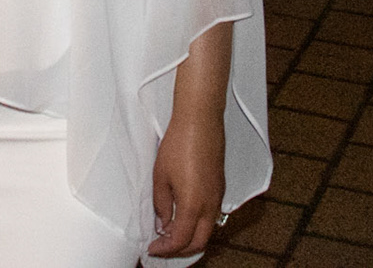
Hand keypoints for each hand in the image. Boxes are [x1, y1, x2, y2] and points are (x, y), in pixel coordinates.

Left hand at [146, 104, 225, 256]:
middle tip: (163, 247)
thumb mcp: (161, 176)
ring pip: (207, 230)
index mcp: (193, 205)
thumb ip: (161, 205)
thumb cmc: (180, 142)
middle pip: (199, 242)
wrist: (200, 121)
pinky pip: (212, 215)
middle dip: (180, 251)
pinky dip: (199, 224)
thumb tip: (163, 222)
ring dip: (191, 237)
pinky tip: (184, 216)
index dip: (165, 249)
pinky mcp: (220, 187)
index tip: (153, 248)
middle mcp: (210, 204)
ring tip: (171, 233)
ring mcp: (217, 196)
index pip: (180, 240)